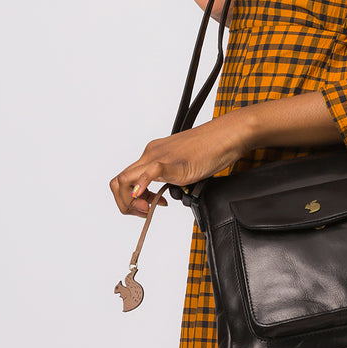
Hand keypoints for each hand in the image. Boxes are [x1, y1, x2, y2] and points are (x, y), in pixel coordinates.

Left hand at [110, 113, 250, 216]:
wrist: (227, 135)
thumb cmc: (211, 148)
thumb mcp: (182, 166)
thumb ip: (169, 177)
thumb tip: (166, 195)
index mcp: (153, 153)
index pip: (126, 179)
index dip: (129, 198)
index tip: (147, 207)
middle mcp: (152, 153)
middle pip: (119, 181)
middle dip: (125, 204)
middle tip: (144, 212)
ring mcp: (161, 157)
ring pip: (125, 179)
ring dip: (130, 201)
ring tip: (148, 209)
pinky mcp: (174, 163)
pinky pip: (150, 172)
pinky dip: (141, 187)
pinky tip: (148, 200)